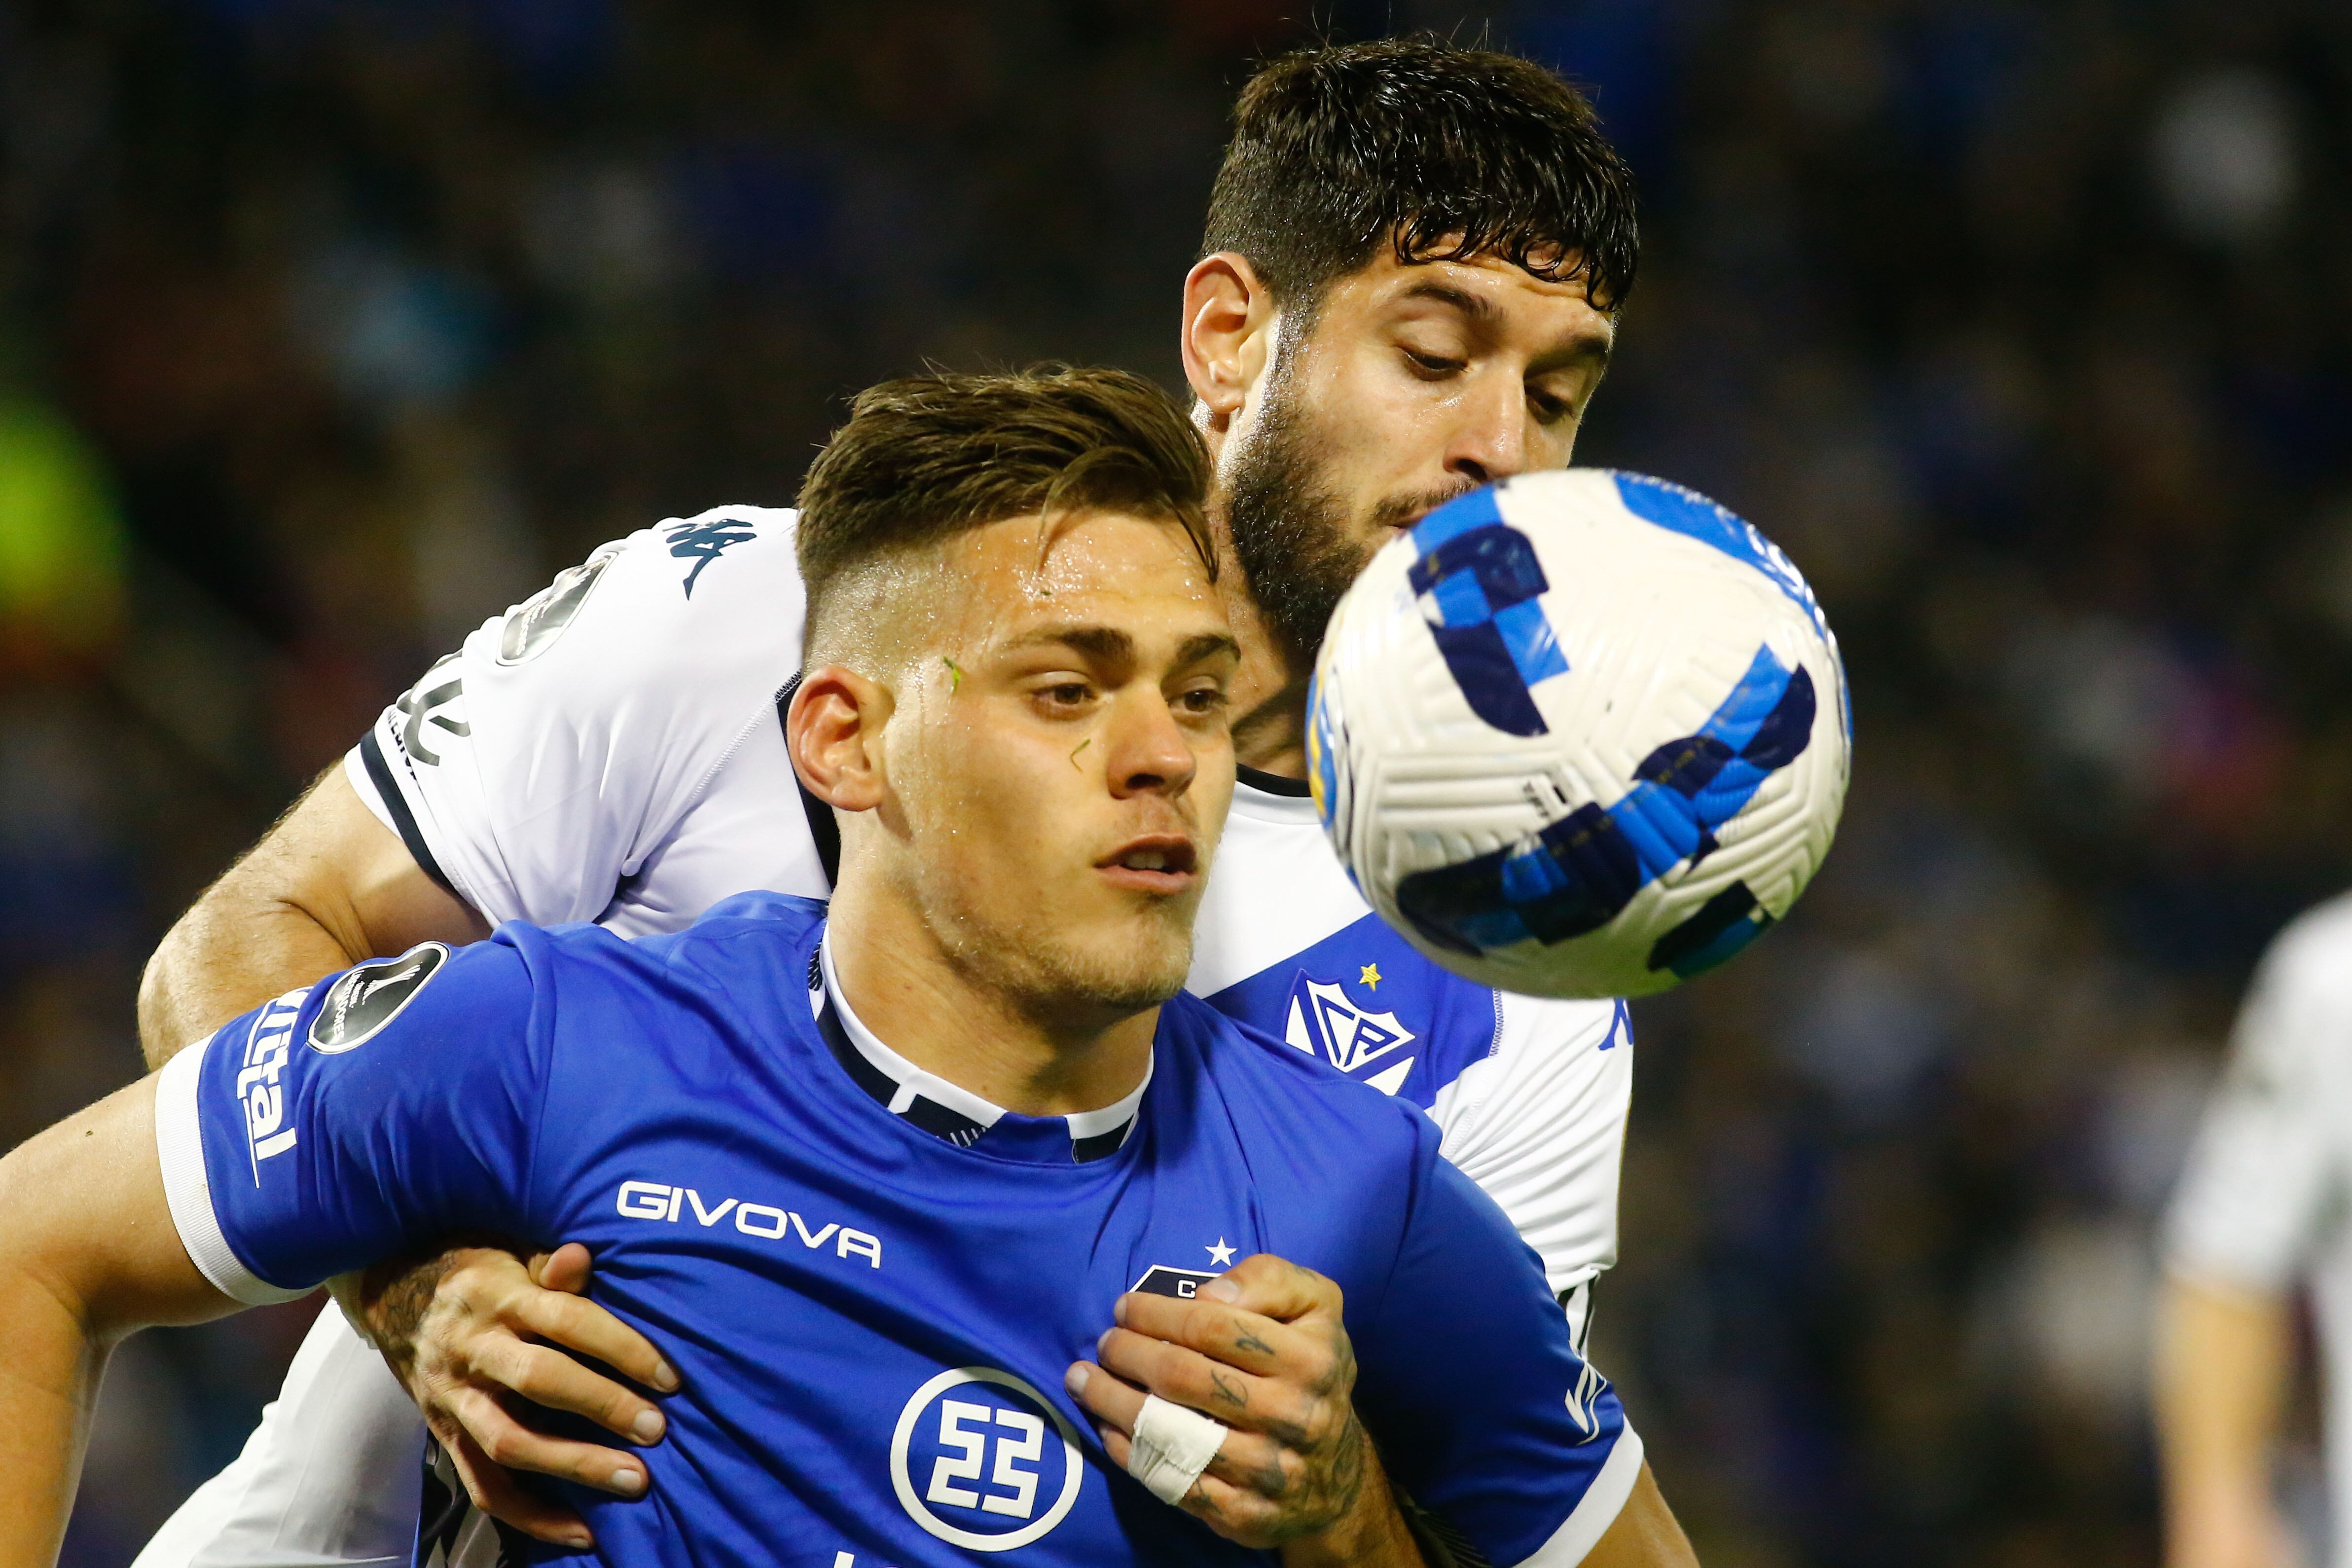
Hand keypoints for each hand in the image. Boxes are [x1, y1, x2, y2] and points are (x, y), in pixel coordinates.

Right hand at [347, 1242, 679, 1549]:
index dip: (620, 1347)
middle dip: (603, 1406)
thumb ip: (549, 1262)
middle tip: (657, 1429)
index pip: (567, 1320)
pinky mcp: (445, 1435)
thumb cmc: (478, 1269)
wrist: (395, 1294)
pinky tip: (579, 1531)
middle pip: (539, 1381)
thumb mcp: (509, 1250)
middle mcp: (473, 1348)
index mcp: (497, 1296)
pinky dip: (530, 1515)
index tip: (669, 1377)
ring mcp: (454, 1397)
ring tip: (632, 1481)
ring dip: (573, 1466)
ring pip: (510, 1441)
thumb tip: (582, 1258)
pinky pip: (484, 1485)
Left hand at [1064, 1254, 1418, 1564]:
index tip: (1125, 1306)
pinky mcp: (1245, 1516)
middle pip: (1185, 1377)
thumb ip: (1269, 1279)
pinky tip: (1109, 1429)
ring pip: (1172, 1433)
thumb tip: (1210, 1291)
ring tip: (1083, 1379)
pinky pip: (1174, 1483)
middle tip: (1104, 1342)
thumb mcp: (1314, 1306)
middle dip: (1129, 1353)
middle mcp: (1294, 1415)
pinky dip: (1132, 1455)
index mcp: (1311, 1358)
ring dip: (1114, 1402)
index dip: (1158, 1312)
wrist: (1336, 1473)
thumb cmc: (1308, 1368)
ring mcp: (1269, 1471)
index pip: (1215, 1326)